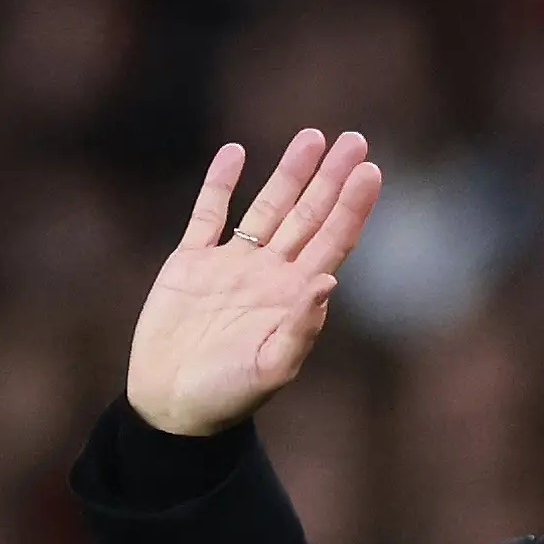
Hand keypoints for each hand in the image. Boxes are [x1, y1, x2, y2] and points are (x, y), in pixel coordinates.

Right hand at [127, 128, 382, 436]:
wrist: (172, 406)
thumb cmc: (227, 397)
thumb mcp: (270, 369)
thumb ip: (300, 328)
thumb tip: (328, 281)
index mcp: (294, 296)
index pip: (332, 240)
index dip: (352, 206)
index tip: (370, 171)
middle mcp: (269, 274)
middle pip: (309, 215)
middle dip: (332, 178)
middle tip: (356, 139)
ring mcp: (231, 265)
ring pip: (267, 207)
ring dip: (290, 173)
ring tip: (313, 137)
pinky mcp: (191, 263)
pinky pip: (208, 214)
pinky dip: (221, 184)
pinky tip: (236, 154)